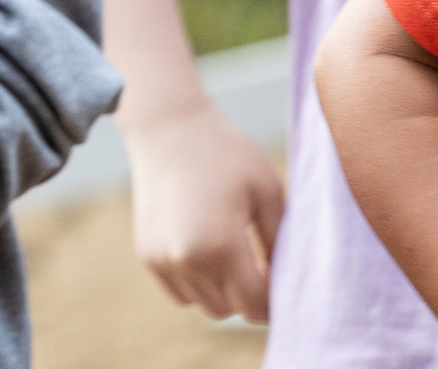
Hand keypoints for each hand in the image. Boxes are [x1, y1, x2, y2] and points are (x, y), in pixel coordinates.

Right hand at [122, 100, 282, 322]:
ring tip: (236, 255)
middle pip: (232, 310)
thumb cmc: (226, 155)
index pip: (256, 306)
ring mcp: (162, 259)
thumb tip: (290, 284)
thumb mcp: (269, 193)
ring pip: (207, 306)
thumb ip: (281, 244)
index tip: (284, 277)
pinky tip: (208, 250)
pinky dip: (199, 285)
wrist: (167, 127)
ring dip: (225, 292)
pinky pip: (182, 293)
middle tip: (263, 263)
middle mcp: (186, 260)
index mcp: (221, 247)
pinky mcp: (147, 254)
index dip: (277, 300)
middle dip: (252, 296)